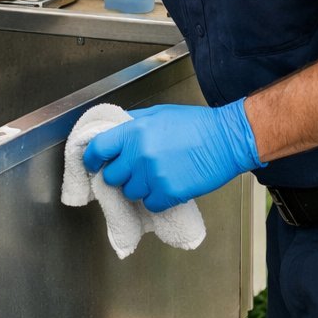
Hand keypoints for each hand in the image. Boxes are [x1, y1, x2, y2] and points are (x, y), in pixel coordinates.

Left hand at [83, 100, 263, 213]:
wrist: (227, 139)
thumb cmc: (197, 125)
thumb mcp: (159, 114)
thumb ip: (134, 123)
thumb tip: (115, 131)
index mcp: (135, 131)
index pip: (98, 149)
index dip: (91, 159)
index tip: (92, 164)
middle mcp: (139, 154)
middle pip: (111, 176)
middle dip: (120, 175)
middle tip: (134, 171)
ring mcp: (153, 176)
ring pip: (130, 193)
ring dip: (140, 188)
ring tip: (157, 176)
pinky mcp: (168, 193)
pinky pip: (150, 204)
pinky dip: (156, 199)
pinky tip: (168, 186)